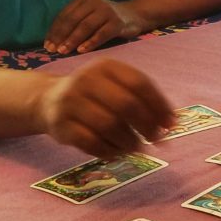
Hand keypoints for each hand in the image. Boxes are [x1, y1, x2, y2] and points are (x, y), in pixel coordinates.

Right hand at [38, 59, 174, 157]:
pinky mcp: (60, 125)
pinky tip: (116, 154)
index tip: (172, 124)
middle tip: (158, 140)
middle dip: (147, 125)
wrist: (48, 100)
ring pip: (109, 125)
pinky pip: (91, 142)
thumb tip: (172, 122)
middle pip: (126, 104)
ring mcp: (71, 102)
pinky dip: (109, 151)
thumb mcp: (115, 86)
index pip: (139, 83)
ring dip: (129, 141)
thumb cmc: (94, 95)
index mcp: (106, 66)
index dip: (159, 105)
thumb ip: (143, 99)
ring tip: (136, 148)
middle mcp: (86, 80)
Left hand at [44, 0, 147, 54]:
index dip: (54, 31)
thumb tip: (54, 41)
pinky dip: (91, 42)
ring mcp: (107, 11)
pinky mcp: (117, 22)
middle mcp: (94, 2)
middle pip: (73, 20)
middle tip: (52, 50)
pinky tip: (82, 51)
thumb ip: (74, 23)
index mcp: (83, 0)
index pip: (64, 15)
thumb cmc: (106, 19)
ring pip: (86, 26)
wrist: (134, 15)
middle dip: (61, 36)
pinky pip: (102, 33)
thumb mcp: (89, 15)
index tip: (46, 45)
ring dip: (73, 40)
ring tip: (63, 51)